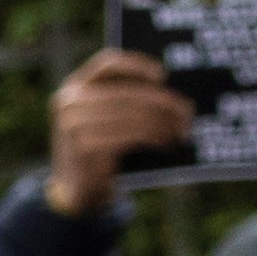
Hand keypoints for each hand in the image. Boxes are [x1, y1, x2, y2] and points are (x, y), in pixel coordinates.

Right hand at [46, 48, 190, 219]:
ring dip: (163, 123)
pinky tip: (167, 143)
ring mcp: (74, 124)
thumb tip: (170, 93)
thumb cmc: (100, 151)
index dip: (137, 64)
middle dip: (163, 102)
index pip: (108, 63)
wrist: (77, 192)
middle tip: (187, 113)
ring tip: (182, 131)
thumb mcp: (101, 121)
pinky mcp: (85, 146)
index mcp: (73, 87)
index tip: (163, 76)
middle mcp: (69, 102)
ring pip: (133, 115)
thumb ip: (120, 102)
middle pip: (128, 93)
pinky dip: (155, 138)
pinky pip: (131, 135)